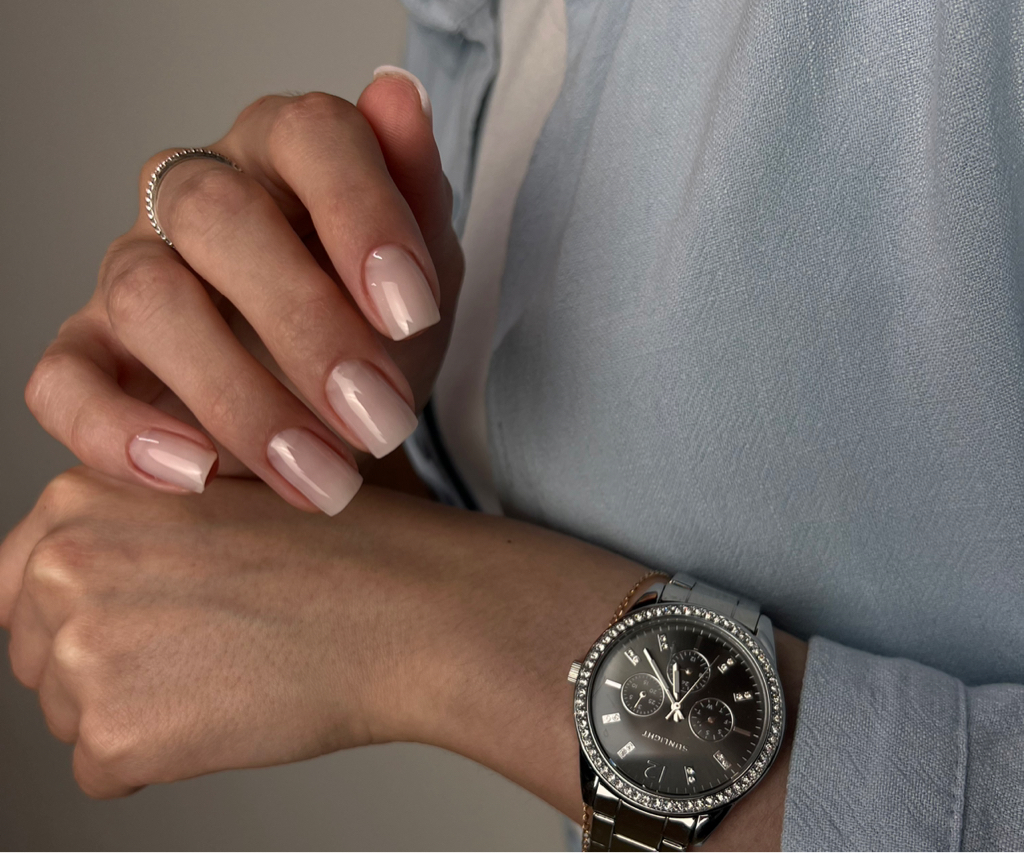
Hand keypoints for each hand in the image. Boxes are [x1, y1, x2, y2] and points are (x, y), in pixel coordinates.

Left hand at [0, 465, 805, 849]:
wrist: (412, 604)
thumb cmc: (349, 540)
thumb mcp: (226, 482)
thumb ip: (142, 513)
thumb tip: (101, 565)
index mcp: (83, 491)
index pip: (28, 577)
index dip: (95, 606)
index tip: (149, 616)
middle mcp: (62, 562)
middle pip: (36, 648)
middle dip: (108, 660)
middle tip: (204, 644)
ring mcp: (81, 649)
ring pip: (70, 713)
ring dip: (140, 709)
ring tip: (231, 669)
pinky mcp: (115, 732)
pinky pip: (104, 770)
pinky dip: (164, 759)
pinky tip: (233, 709)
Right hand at [23, 71, 462, 514]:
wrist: (335, 413)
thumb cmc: (378, 329)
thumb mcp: (424, 271)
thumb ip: (417, 192)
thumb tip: (397, 93)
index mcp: (287, 151)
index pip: (312, 135)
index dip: (363, 217)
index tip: (413, 314)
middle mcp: (198, 192)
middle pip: (219, 216)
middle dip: (308, 327)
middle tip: (379, 418)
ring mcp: (133, 268)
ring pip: (146, 300)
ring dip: (240, 399)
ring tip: (321, 476)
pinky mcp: (90, 351)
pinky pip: (64, 380)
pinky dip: (120, 433)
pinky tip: (199, 477)